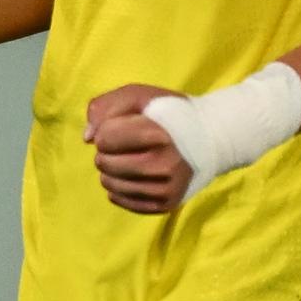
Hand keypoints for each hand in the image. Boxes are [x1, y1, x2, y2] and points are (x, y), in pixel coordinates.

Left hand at [86, 84, 194, 214]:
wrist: (212, 137)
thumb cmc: (169, 114)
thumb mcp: (139, 96)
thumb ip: (105, 107)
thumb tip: (88, 138)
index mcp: (160, 135)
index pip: (105, 139)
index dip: (107, 130)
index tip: (123, 127)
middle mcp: (166, 165)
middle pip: (104, 163)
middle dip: (107, 152)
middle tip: (126, 145)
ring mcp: (167, 187)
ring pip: (109, 184)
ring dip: (111, 170)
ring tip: (131, 158)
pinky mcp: (166, 203)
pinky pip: (121, 200)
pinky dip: (119, 187)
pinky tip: (133, 175)